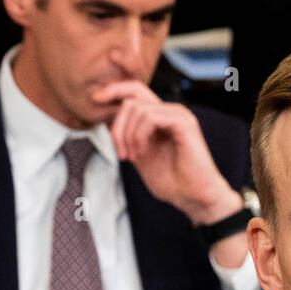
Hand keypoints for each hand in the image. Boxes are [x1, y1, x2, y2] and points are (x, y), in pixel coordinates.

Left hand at [96, 80, 241, 223]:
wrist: (195, 199)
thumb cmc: (173, 183)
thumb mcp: (139, 155)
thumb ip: (127, 136)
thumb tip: (105, 119)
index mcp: (161, 117)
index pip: (134, 91)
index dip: (113, 90)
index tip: (95, 100)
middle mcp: (170, 111)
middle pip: (131, 99)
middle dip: (117, 126)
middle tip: (120, 152)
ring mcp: (179, 115)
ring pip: (137, 108)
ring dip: (127, 135)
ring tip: (132, 157)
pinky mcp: (184, 123)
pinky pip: (150, 116)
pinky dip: (139, 135)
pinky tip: (142, 153)